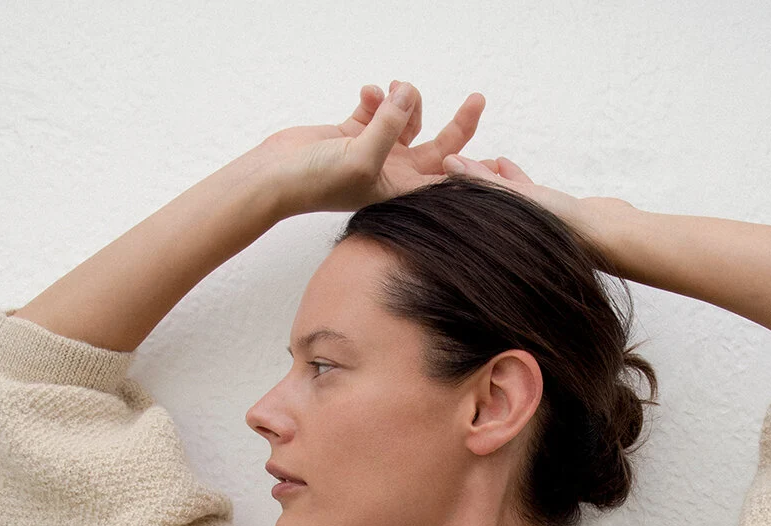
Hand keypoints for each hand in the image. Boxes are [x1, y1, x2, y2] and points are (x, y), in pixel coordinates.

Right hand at [258, 81, 486, 214]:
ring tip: (391, 91)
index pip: (448, 178)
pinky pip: (380, 106)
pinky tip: (366, 92)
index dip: (472, 164)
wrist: (278, 176)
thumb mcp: (362, 157)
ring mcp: (377, 150)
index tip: (493, 155)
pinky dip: (377, 95)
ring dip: (406, 99)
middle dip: (458, 121)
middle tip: (478, 97)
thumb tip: (408, 93)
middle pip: (440, 145)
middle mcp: (395, 171)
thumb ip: (390, 125)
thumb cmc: (319, 182)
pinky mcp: (357, 131)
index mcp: (403, 189)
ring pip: (409, 117)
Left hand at [443, 153, 636, 274]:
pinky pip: (521, 196)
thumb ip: (483, 181)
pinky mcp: (545, 216)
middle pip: (478, 207)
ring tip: (473, 157)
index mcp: (495, 239)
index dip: (446, 197)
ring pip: (500, 198)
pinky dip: (512, 179)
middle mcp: (506, 236)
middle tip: (444, 159)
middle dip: (465, 184)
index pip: (463, 216)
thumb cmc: (561, 225)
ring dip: (489, 177)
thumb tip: (447, 161)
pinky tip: (503, 162)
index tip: (429, 175)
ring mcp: (526, 225)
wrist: (607, 235)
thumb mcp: (516, 198)